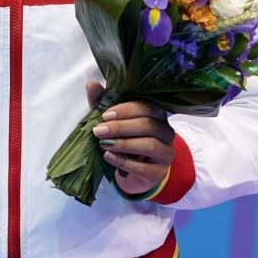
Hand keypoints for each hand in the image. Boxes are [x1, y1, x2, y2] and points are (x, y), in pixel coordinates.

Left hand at [85, 80, 174, 196]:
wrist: (132, 172)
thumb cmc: (124, 139)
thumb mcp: (111, 120)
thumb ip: (102, 102)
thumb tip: (91, 84)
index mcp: (157, 115)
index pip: (147, 107)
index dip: (126, 110)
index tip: (105, 115)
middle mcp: (166, 132)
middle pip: (148, 126)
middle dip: (121, 127)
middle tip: (99, 131)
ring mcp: (165, 153)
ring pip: (150, 145)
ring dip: (124, 144)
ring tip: (104, 144)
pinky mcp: (159, 173)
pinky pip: (144, 168)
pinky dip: (124, 162)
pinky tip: (109, 157)